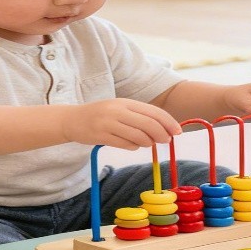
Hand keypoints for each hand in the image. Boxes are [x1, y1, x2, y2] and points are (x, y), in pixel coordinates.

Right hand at [62, 98, 181, 149]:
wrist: (72, 119)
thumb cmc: (100, 114)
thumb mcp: (119, 109)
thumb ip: (138, 116)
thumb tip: (163, 128)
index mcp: (125, 102)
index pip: (153, 112)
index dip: (168, 122)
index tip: (178, 132)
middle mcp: (118, 111)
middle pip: (149, 124)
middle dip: (162, 134)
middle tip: (166, 140)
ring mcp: (109, 123)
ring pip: (138, 136)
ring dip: (148, 142)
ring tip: (148, 143)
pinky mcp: (101, 136)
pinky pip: (125, 145)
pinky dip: (133, 147)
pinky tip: (132, 145)